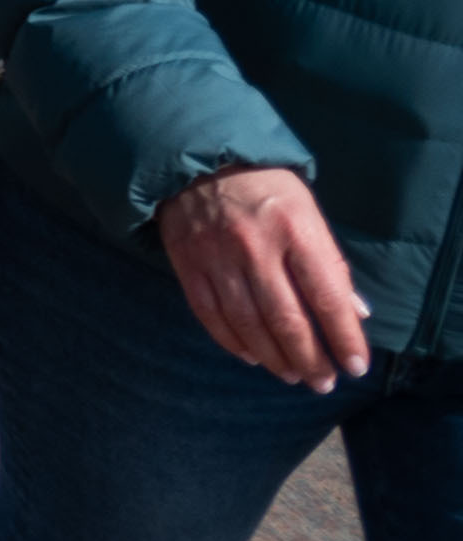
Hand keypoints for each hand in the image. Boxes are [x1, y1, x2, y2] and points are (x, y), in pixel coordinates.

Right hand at [163, 164, 369, 387]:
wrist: (198, 157)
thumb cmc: (267, 188)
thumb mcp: (308, 214)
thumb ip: (329, 264)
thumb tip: (354, 314)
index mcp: (294, 228)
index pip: (326, 296)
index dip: (343, 337)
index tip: (355, 367)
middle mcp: (254, 244)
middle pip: (286, 318)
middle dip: (309, 358)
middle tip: (323, 382)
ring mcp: (215, 254)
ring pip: (248, 323)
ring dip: (275, 358)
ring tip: (292, 376)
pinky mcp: (186, 261)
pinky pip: (210, 314)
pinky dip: (232, 342)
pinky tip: (252, 356)